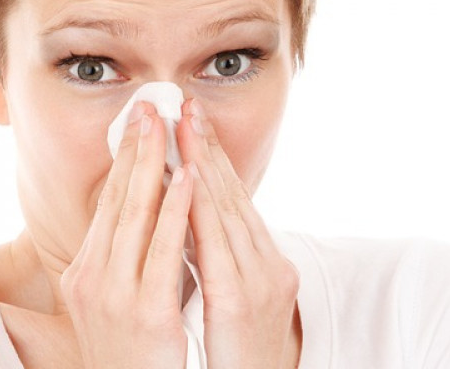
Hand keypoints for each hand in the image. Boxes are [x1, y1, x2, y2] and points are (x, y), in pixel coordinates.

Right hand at [60, 102, 193, 368]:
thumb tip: (143, 210)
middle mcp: (92, 277)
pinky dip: (175, 210)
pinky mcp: (146, 311)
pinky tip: (187, 177)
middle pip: (118, 200)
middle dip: (135, 149)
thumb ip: (124, 255)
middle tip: (147, 107)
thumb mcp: (116, 297)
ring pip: (137, 216)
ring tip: (166, 126)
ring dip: (154, 165)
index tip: (136, 125)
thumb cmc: (131, 348)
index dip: (123, 161)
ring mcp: (115, 294)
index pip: (108, 205)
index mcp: (85, 271)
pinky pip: (163, 251)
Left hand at [177, 99, 300, 368]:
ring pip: (225, 210)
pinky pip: (217, 246)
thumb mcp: (233, 289)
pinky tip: (188, 179)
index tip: (191, 122)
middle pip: (230, 194)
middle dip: (206, 147)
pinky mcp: (240, 300)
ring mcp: (257, 279)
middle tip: (186, 106)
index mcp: (262, 258)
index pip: (231, 198)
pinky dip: (201, 209)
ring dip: (202, 163)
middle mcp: (266, 261)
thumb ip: (216, 252)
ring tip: (183, 126)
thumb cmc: (240, 343)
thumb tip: (186, 215)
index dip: (211, 157)